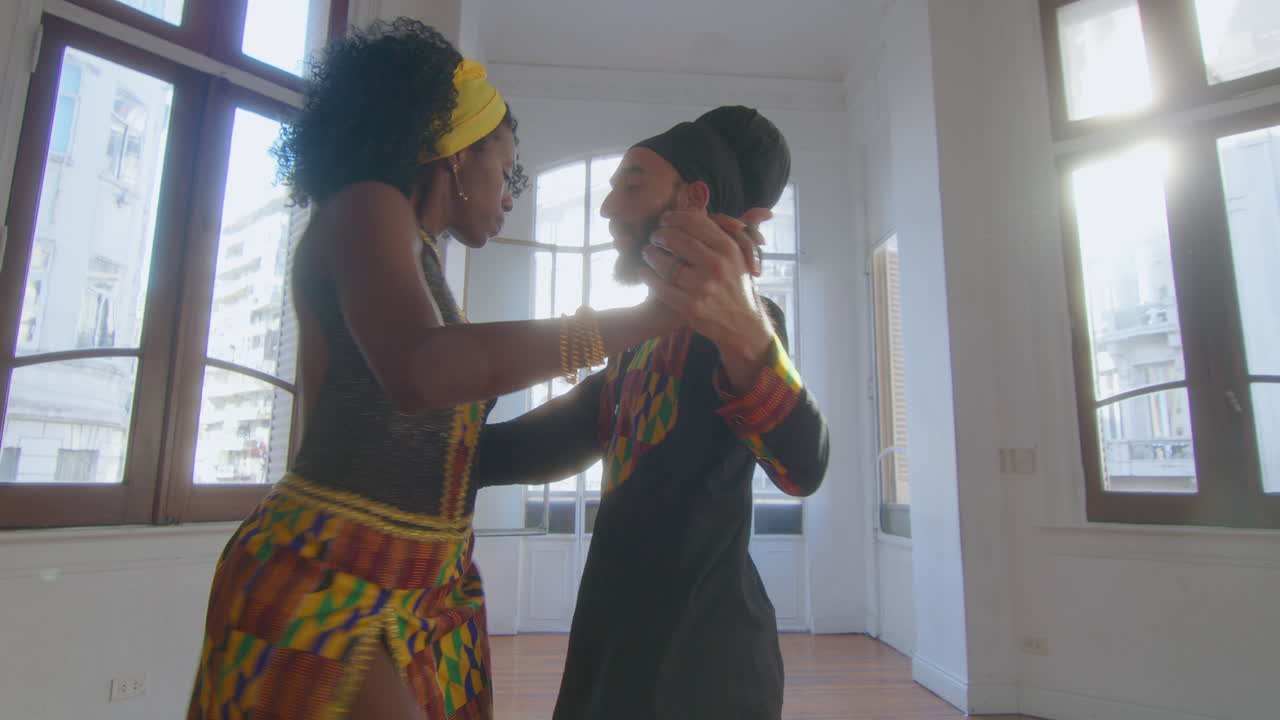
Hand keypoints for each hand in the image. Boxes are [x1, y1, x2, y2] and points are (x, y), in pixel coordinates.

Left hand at [640, 210, 775, 391]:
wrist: (743, 324)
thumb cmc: (739, 286)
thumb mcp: (744, 257)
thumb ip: (736, 231)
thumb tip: (743, 208)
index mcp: (729, 249)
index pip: (697, 223)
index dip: (676, 218)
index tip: (665, 218)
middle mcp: (717, 266)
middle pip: (678, 240)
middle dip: (661, 234)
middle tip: (654, 235)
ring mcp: (702, 287)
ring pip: (666, 263)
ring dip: (651, 254)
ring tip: (647, 251)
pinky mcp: (690, 307)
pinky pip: (661, 287)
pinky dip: (649, 277)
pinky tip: (644, 272)